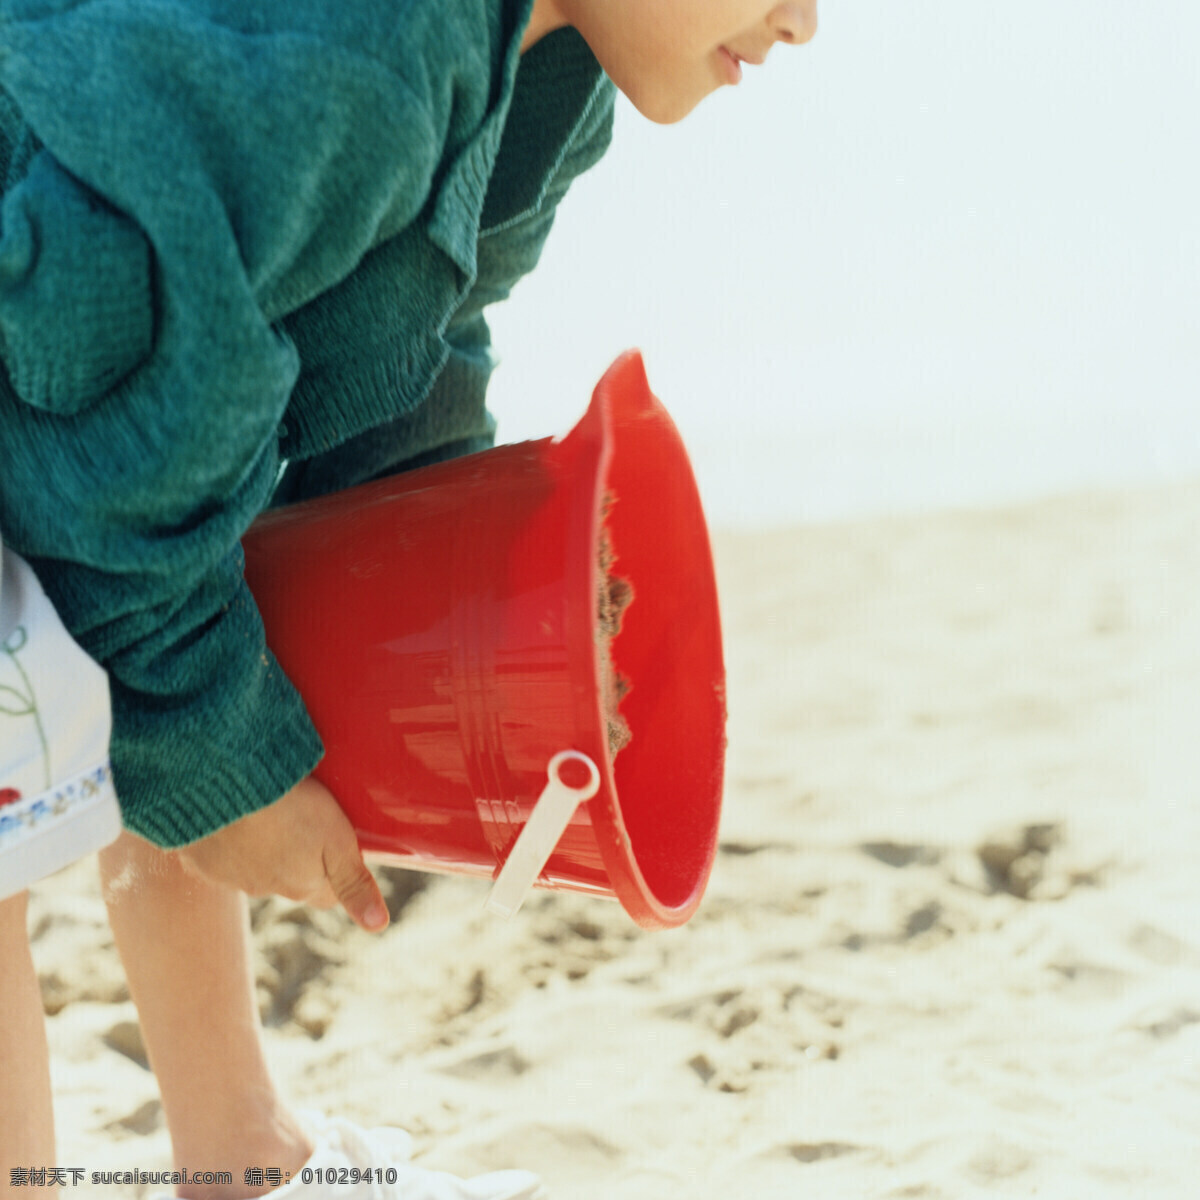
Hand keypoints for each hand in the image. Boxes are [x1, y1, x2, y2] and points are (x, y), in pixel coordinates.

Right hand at [175, 776, 388, 932]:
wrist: (223, 787)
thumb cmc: (290, 809)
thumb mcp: (337, 841)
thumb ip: (355, 884)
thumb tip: (378, 925)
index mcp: (301, 887)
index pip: (326, 894)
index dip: (335, 874)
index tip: (337, 847)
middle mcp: (263, 890)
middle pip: (290, 880)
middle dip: (297, 858)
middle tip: (301, 819)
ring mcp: (227, 875)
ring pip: (253, 867)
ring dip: (260, 847)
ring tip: (267, 809)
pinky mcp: (198, 857)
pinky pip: (218, 853)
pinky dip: (227, 838)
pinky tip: (233, 812)